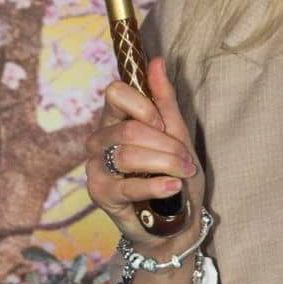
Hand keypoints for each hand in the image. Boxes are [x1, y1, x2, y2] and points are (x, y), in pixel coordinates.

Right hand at [84, 53, 203, 259]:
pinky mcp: (101, 195)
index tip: (162, 124)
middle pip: (128, 129)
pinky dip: (157, 185)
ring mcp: (96, 168)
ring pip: (128, 155)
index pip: (115, 93)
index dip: (144, 106)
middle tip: (185, 159)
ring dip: (165, 164)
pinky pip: (128, 185)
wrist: (176, 222)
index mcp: (115, 120)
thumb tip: (157, 61)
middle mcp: (100, 141)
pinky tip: (173, 187)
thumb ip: (164, 99)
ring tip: (182, 174)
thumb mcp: (177, 134)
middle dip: (166, 144)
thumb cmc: (175, 176)